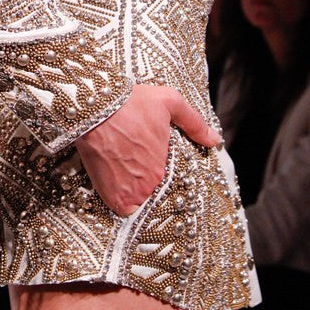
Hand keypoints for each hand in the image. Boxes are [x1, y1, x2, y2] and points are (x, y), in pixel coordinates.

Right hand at [75, 83, 220, 216]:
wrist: (95, 106)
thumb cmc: (131, 102)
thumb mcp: (169, 102)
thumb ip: (193, 122)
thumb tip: (215, 140)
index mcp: (165, 166)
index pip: (169, 177)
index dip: (159, 169)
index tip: (150, 159)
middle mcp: (150, 184)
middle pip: (152, 188)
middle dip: (145, 178)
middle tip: (134, 161)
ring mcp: (130, 193)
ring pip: (137, 199)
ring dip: (132, 189)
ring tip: (123, 169)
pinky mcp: (111, 196)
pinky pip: (121, 207)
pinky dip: (119, 198)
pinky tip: (115, 181)